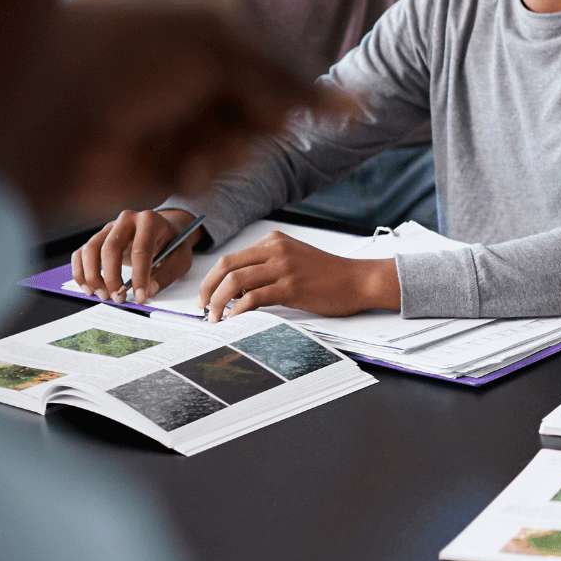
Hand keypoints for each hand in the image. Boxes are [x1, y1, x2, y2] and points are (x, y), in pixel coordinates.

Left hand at [0, 0, 353, 213]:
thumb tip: (355, 105)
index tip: (309, 103)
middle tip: (240, 116)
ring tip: (199, 143)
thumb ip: (289, 75)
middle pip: (268, 108)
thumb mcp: (218, 42)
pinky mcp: (162, 166)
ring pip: (245, 146)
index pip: (280, 66)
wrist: (39, 111)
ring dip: (233, 148)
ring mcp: (178, 120)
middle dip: (262, 119)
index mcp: (207, 29)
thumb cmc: (118, 55)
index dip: (294, 88)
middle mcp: (195, 74)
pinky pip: (212, 176)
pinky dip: (206, 174)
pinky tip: (183, 165)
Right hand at [72, 209, 197, 302]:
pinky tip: (89, 288)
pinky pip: (81, 253)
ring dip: (92, 276)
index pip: (141, 250)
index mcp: (150, 221)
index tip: (140, 297)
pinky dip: (80, 272)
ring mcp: (109, 227)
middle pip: (110, 248)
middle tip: (118, 298)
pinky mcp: (98, 237)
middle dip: (112, 277)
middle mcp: (126, 220)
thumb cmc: (172, 244)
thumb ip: (166, 274)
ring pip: (90, 250)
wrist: (165, 230)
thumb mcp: (180, 258)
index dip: (139, 276)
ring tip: (103, 295)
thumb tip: (148, 291)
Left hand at [196, 231, 397, 321]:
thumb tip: (237, 291)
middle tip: (202, 309)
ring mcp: (284, 267)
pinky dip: (238, 311)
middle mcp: (276, 250)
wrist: (358, 280)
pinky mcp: (291, 286)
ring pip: (235, 282)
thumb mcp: (294, 260)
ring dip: (218, 302)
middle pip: (226, 266)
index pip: (230, 258)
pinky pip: (253, 298)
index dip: (211, 280)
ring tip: (215, 318)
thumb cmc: (328, 275)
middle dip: (207, 290)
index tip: (205, 297)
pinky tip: (235, 320)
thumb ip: (267, 267)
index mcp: (274, 241)